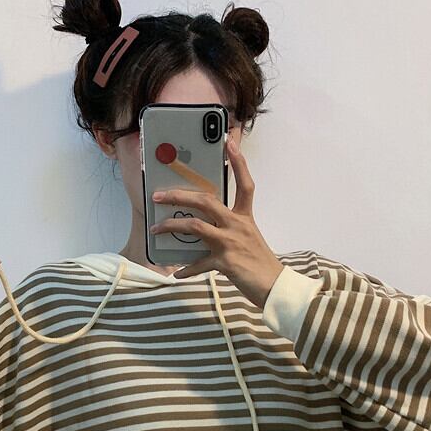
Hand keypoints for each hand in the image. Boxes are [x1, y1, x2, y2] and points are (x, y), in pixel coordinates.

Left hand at [148, 135, 283, 308]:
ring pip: (195, 226)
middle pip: (206, 201)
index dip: (238, 163)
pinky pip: (198, 264)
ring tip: (156, 229)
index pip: (245, 185)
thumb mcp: (248, 239)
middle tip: (159, 195)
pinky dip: (186, 270)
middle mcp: (238, 225)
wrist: (274, 287)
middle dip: (179, 195)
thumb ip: (229, 229)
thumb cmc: (260, 264)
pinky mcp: (225, 262)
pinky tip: (176, 274)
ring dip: (171, 226)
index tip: (229, 143)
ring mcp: (230, 243)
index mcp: (245, 218)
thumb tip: (204, 229)